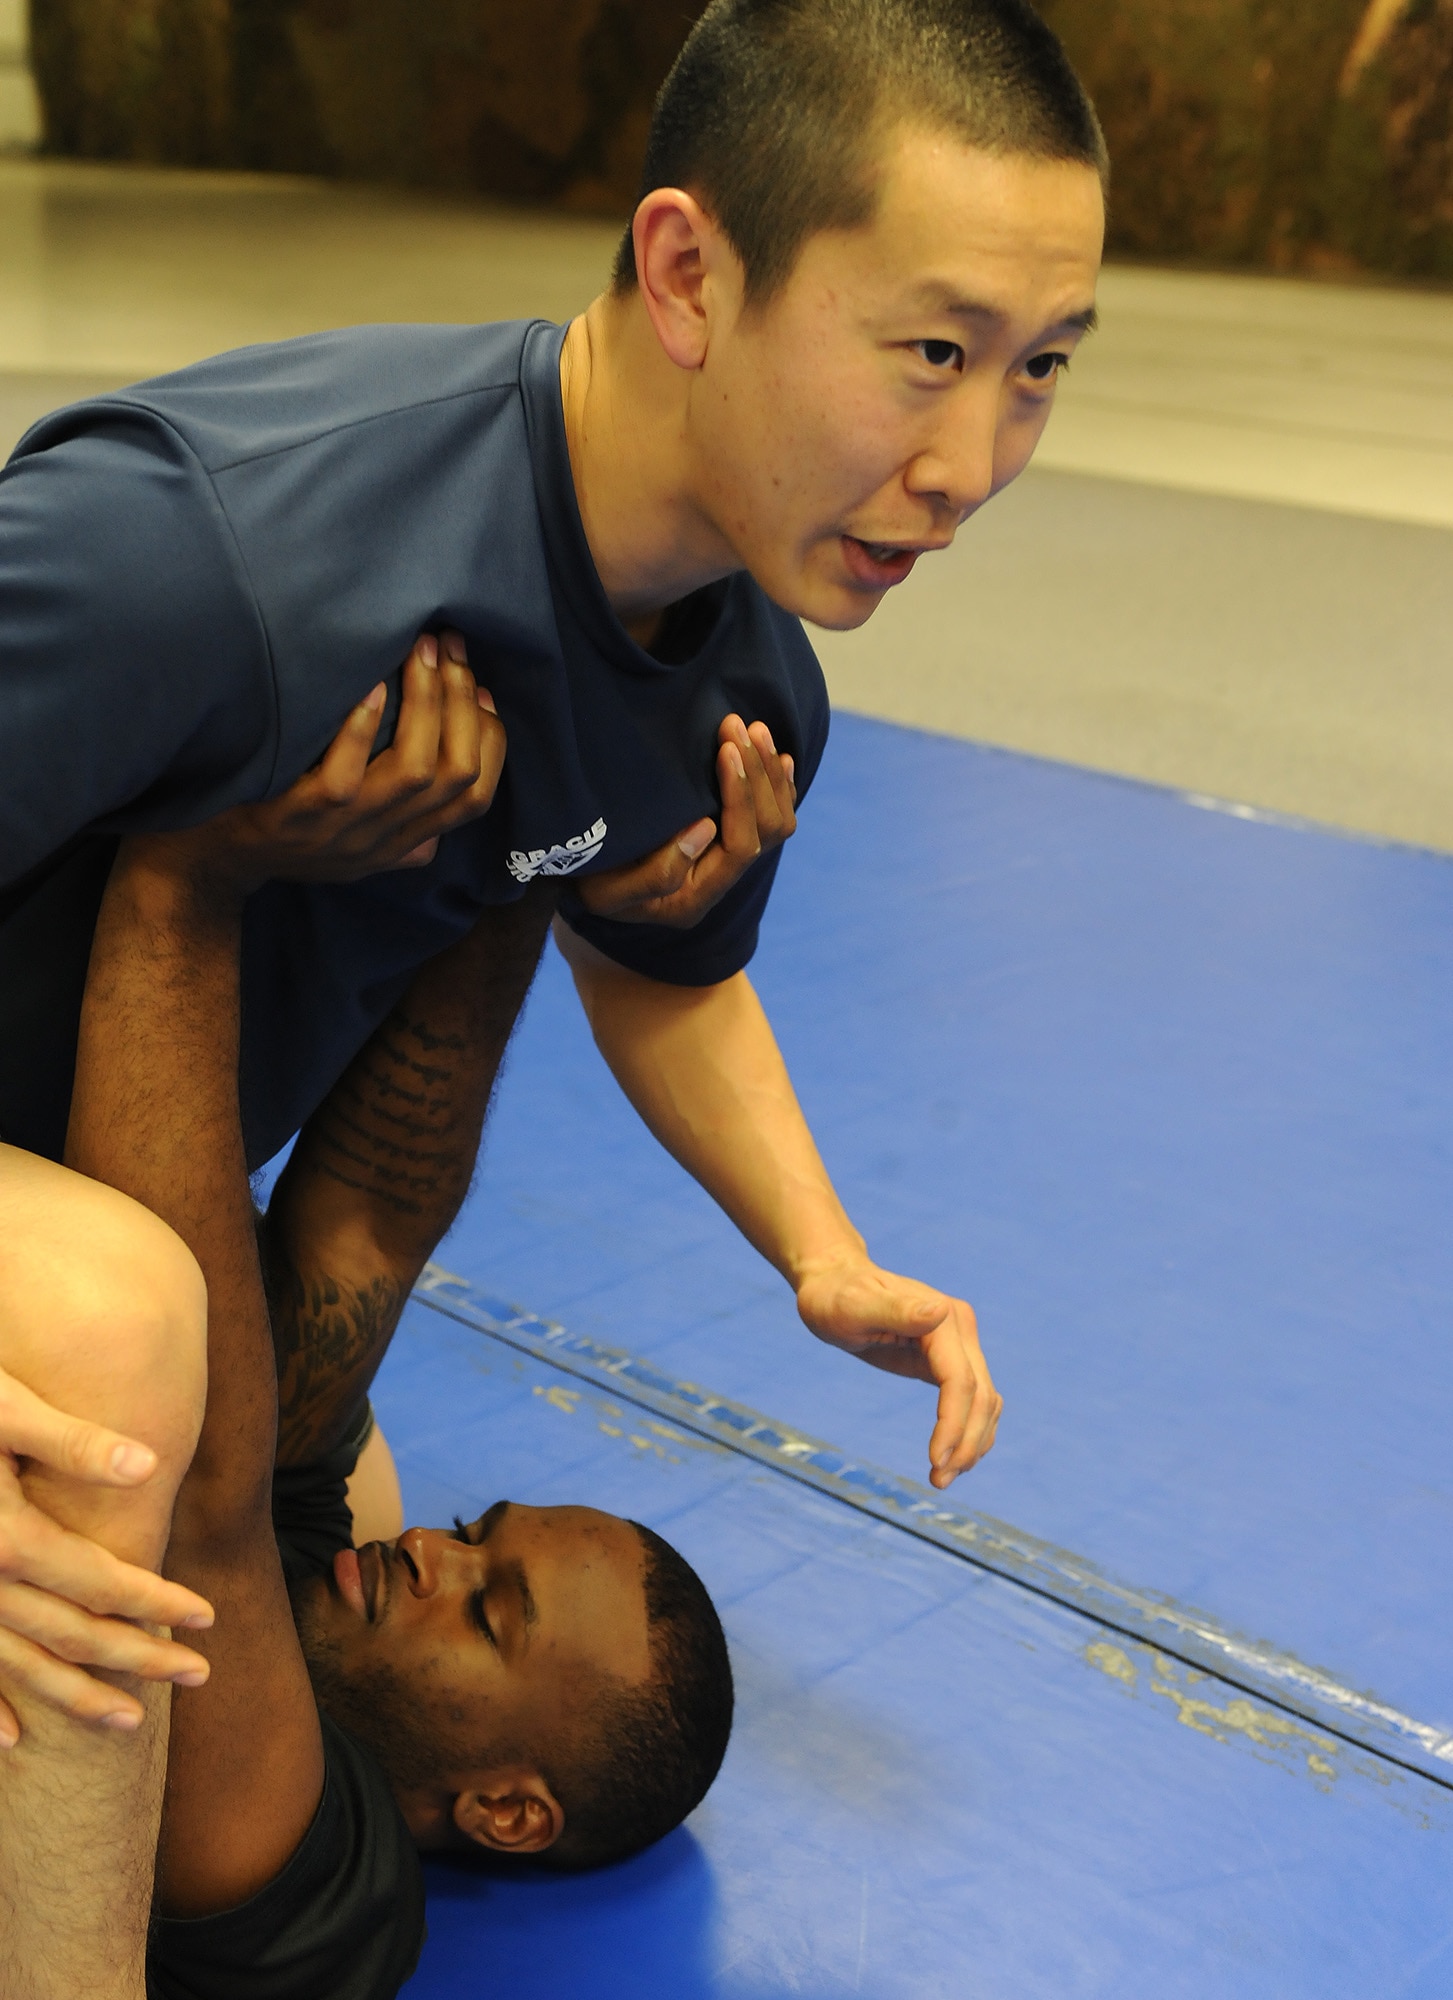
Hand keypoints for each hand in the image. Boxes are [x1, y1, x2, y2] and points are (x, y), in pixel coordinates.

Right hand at [0, 1365, 213, 1743]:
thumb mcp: (8, 1410)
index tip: (209, 1619)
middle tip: (199, 1675)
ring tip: (130, 1720)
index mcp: (10, 1539)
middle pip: (72, 1636)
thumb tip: (149, 1465)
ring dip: (76, 1697)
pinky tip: (14, 1740)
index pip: (103, 1583)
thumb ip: (75, 1443)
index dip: (159, 1602)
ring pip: (22, 1668)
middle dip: (139, 1659)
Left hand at [158, 631, 505, 895]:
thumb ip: (400, 840)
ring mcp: (339, 830)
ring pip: (413, 772)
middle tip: (450, 647)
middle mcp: (379, 839)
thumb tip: (443, 821)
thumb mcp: (350, 851)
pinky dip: (361, 726)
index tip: (481, 689)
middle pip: (454, 775)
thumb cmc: (279, 840)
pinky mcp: (296, 817)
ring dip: (424, 704)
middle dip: (462, 704)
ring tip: (420, 651)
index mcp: (399, 843)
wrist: (205, 867)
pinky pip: (343, 776)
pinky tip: (369, 682)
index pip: (474, 798)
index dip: (490, 741)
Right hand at [575, 713, 796, 928]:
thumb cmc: (589, 882)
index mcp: (695, 898)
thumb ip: (657, 873)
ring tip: (756, 729)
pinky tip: (779, 756)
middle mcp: (719, 883)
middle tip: (735, 726)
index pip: (740, 847)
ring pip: (775, 822)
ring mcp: (725, 863)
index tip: (725, 750)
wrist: (581, 878)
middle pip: (767, 831)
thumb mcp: (607, 890)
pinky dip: (778, 785)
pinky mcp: (724, 841)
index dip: (740, 796)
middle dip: (758, 775)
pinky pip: (769, 816)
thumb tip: (706, 830)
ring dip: (770, 774)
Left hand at [795, 1255, 1001, 1488]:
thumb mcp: (854, 1306)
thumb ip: (895, 1310)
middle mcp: (959, 1328)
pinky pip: (972, 1400)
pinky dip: (968, 1431)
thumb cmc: (836, 1297)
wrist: (836, 1284)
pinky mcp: (949, 1359)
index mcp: (942, 1317)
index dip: (953, 1425)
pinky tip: (951, 1457)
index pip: (960, 1381)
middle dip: (965, 1443)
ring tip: (942, 1478)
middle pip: (980, 1396)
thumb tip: (939, 1311)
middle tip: (938, 1481)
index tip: (934, 1462)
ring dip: (972, 1444)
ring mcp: (959, 1344)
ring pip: (985, 1402)